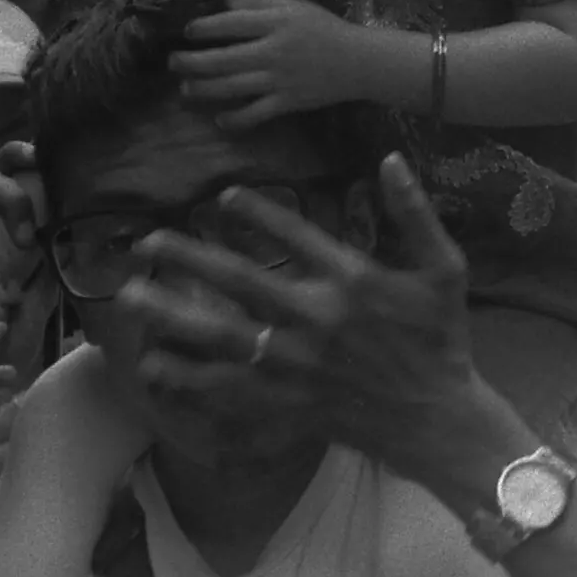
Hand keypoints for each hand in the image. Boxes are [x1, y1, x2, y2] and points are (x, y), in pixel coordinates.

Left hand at [117, 152, 512, 497]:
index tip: (221, 197)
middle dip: (190, 259)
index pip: (294, 235)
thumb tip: (389, 158)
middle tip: (147, 242)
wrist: (438, 419)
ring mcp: (297, 367)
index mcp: (351, 282)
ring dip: (174, 316)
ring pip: (223, 337)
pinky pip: (230, 390)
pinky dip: (190, 378)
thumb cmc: (440, 337)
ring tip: (131, 298)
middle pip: (241, 283)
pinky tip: (155, 364)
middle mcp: (316, 321)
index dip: (256, 212)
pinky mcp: (288, 404)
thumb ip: (416, 211)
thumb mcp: (446, 268)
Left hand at [170, 0, 370, 128]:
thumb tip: (225, 3)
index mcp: (275, 22)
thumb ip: (259, 1)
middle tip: (173, 63)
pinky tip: (220, 118)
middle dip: (192, 62)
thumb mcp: (293, 5)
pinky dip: (235, 118)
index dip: (204, 28)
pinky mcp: (287, 103)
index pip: (230, 24)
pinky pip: (255, 114)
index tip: (187, 31)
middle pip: (223, 58)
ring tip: (185, 88)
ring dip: (204, 89)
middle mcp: (273, 51)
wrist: (357, 62)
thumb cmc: (323, 27)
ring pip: (232, 87)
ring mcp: (279, 80)